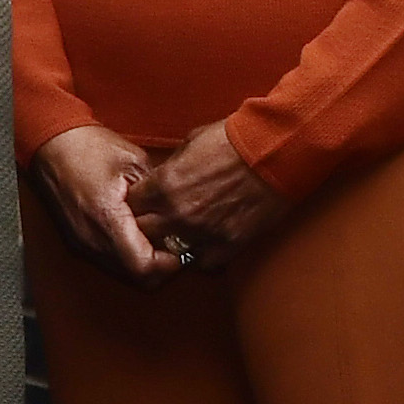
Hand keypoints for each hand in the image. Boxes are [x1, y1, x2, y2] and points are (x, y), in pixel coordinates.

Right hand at [33, 123, 169, 281]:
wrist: (51, 145)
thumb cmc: (87, 148)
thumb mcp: (134, 162)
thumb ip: (158, 195)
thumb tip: (178, 215)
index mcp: (107, 219)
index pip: (143, 267)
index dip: (168, 265)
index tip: (180, 249)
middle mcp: (93, 239)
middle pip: (136, 277)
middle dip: (159, 267)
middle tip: (174, 246)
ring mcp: (84, 243)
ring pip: (123, 272)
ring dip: (142, 261)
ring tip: (156, 238)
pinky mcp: (80, 241)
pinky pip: (110, 261)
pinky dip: (128, 254)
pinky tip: (136, 234)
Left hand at [128, 120, 288, 270]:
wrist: (274, 151)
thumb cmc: (234, 140)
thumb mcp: (190, 143)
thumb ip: (170, 167)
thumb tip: (161, 179)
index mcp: (163, 185)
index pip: (130, 206)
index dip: (136, 204)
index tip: (143, 203)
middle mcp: (177, 213)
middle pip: (142, 233)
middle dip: (145, 227)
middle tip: (156, 222)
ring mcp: (201, 233)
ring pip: (169, 253)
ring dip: (171, 245)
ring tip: (179, 236)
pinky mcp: (227, 245)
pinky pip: (202, 264)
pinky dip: (201, 256)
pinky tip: (204, 245)